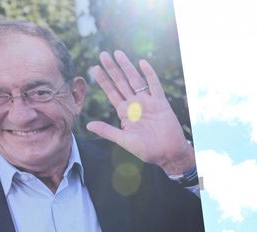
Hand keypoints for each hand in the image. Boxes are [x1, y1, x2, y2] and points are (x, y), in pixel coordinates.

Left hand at [86, 50, 194, 175]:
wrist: (168, 153)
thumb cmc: (147, 150)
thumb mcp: (124, 140)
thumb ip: (107, 131)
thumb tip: (88, 125)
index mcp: (125, 113)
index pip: (112, 93)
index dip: (104, 81)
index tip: (94, 68)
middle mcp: (135, 105)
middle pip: (121, 82)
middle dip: (112, 69)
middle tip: (103, 54)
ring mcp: (148, 102)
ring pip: (135, 80)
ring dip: (126, 66)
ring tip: (117, 53)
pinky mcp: (161, 102)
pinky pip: (154, 85)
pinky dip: (149, 74)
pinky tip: (142, 63)